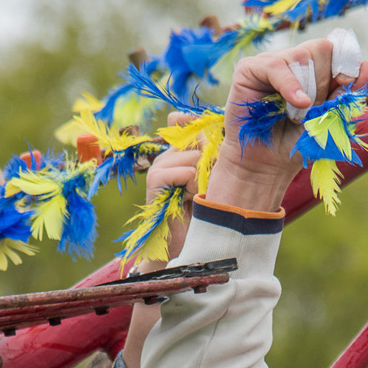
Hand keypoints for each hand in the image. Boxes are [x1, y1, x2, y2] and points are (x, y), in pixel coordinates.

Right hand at [144, 134, 200, 264]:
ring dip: (203, 179)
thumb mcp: (211, 179)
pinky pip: (188, 172)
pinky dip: (194, 188)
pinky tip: (188, 200)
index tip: (211, 151)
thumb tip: (209, 134)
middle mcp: (167, 155)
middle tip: (203, 187)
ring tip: (195, 196)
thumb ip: (210, 154)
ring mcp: (159, 166)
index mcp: (178, 152)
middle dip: (210, 162)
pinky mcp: (155, 178)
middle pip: (198, 138)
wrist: (184, 245)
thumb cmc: (203, 213)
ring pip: (196, 156)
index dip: (201, 130)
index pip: (185, 122)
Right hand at [208, 33, 367, 212]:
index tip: (346, 84)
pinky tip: (298, 103)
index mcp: (312, 69)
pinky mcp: (248, 69)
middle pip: (321, 48)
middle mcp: (292, 61)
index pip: (335, 49)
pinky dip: (290, 86)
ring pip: (302, 55)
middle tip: (314, 108)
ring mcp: (270, 63)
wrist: (267, 165)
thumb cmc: (297, 142)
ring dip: (308, 88)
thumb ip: (348, 92)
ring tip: (298, 113)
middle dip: (325, 81)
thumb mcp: (330, 116)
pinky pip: (277, 66)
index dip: (344, 65)